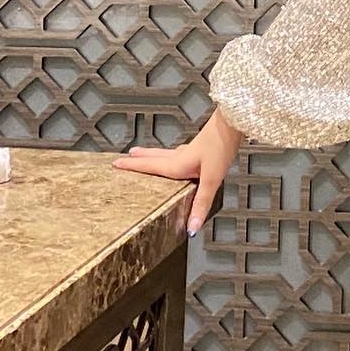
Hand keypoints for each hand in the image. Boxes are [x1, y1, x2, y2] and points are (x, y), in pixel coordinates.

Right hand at [112, 106, 244, 237]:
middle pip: (154, 158)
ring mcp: (190, 150)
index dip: (132, 167)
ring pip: (164, 154)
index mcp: (177, 164)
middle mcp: (180, 156)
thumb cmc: (222, 147)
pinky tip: (178, 155)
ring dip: (151, 155)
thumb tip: (191, 228)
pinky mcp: (201, 147)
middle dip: (138, 159)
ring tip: (141, 153)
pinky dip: (169, 155)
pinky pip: (177, 153)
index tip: (115, 164)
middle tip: (124, 158)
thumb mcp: (212, 179)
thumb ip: (201, 203)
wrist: (233, 123)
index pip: (149, 167)